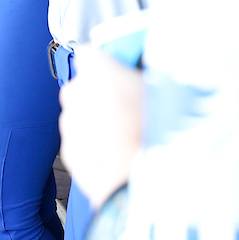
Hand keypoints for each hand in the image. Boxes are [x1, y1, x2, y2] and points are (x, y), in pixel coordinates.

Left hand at [59, 44, 143, 208]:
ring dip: (97, 121)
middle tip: (130, 108)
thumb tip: (150, 70)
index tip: (121, 73)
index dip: (106, 63)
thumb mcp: (170, 93)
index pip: (90, 53)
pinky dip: (93, 146)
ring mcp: (69, 125)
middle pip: (83, 85)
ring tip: (128, 137)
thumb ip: (150, 75)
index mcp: (98, 70)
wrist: (143, 186)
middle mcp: (77, 94)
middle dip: (101, 94)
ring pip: (80, 115)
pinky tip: (118, 156)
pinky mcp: (68, 154)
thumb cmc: (159, 136)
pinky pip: (80, 141)